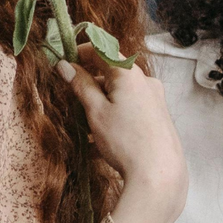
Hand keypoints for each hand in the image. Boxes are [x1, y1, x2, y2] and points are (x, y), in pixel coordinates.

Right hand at [59, 45, 186, 222]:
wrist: (159, 173)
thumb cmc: (124, 140)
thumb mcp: (96, 111)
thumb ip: (80, 85)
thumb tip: (65, 65)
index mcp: (129, 73)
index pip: (102, 49)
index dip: (81, 52)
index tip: (63, 62)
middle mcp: (145, 81)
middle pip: (112, 73)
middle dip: (89, 83)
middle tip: (70, 99)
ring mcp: (154, 99)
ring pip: (120, 93)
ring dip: (99, 104)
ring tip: (82, 127)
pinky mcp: (158, 117)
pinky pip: (130, 109)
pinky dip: (113, 117)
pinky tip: (98, 141)